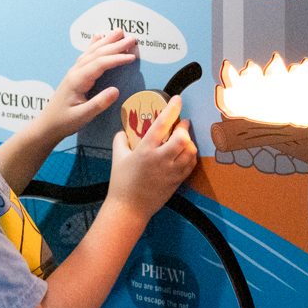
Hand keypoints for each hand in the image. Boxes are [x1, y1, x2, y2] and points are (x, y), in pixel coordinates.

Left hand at [36, 31, 138, 142]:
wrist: (48, 125)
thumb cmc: (64, 121)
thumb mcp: (83, 116)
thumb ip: (99, 103)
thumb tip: (116, 90)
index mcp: (78, 80)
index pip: (100, 64)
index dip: (117, 59)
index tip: (132, 57)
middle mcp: (75, 72)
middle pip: (97, 53)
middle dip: (115, 45)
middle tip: (132, 38)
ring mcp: (74, 72)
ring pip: (92, 52)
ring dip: (106, 41)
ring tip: (119, 32)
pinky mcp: (75, 75)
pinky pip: (86, 55)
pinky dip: (94, 45)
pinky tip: (98, 37)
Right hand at [107, 95, 197, 220]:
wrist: (129, 208)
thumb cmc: (121, 182)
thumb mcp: (117, 157)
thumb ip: (121, 140)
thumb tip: (124, 130)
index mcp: (145, 150)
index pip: (162, 124)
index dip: (172, 109)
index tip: (177, 99)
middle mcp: (161, 159)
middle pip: (183, 138)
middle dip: (184, 128)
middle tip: (181, 124)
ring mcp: (171, 171)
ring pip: (190, 151)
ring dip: (189, 142)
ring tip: (184, 139)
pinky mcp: (177, 181)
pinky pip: (191, 164)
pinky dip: (191, 156)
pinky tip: (185, 153)